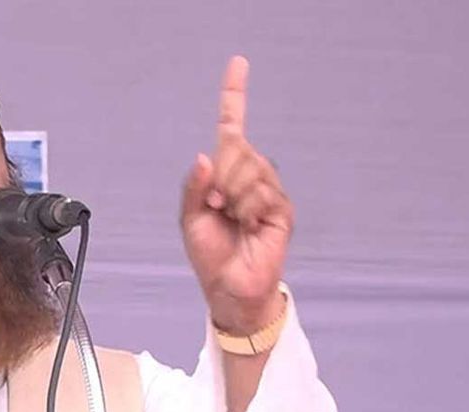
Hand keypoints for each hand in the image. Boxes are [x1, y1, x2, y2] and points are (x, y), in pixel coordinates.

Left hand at [181, 56, 292, 334]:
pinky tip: (248, 227)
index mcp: (226, 173)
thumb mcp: (189, 218)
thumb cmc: (209, 253)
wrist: (228, 287)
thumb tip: (206, 155)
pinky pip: (262, 193)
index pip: (233, 127)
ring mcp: (269, 191)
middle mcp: (251, 176)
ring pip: (249, 170)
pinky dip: (247, 210)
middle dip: (218, 179)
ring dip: (232, 197)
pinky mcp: (282, 210)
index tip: (238, 63)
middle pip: (236, 149)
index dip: (234, 96)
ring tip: (232, 220)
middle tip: (216, 207)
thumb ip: (194, 187)